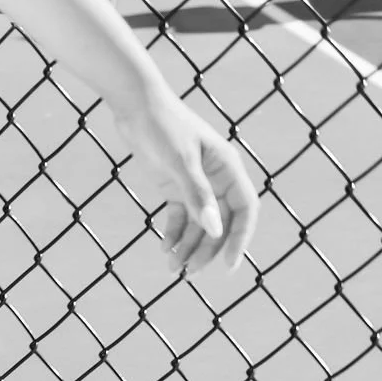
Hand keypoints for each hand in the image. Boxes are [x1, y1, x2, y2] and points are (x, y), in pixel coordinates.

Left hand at [111, 91, 258, 275]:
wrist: (137, 107)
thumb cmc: (163, 127)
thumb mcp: (180, 162)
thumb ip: (197, 195)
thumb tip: (215, 229)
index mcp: (227, 167)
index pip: (244, 209)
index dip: (240, 238)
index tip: (228, 265)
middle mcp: (216, 177)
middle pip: (219, 222)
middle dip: (206, 249)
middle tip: (189, 273)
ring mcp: (195, 183)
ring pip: (198, 223)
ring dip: (188, 246)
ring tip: (172, 268)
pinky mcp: (174, 186)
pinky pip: (179, 217)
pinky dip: (173, 234)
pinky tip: (165, 248)